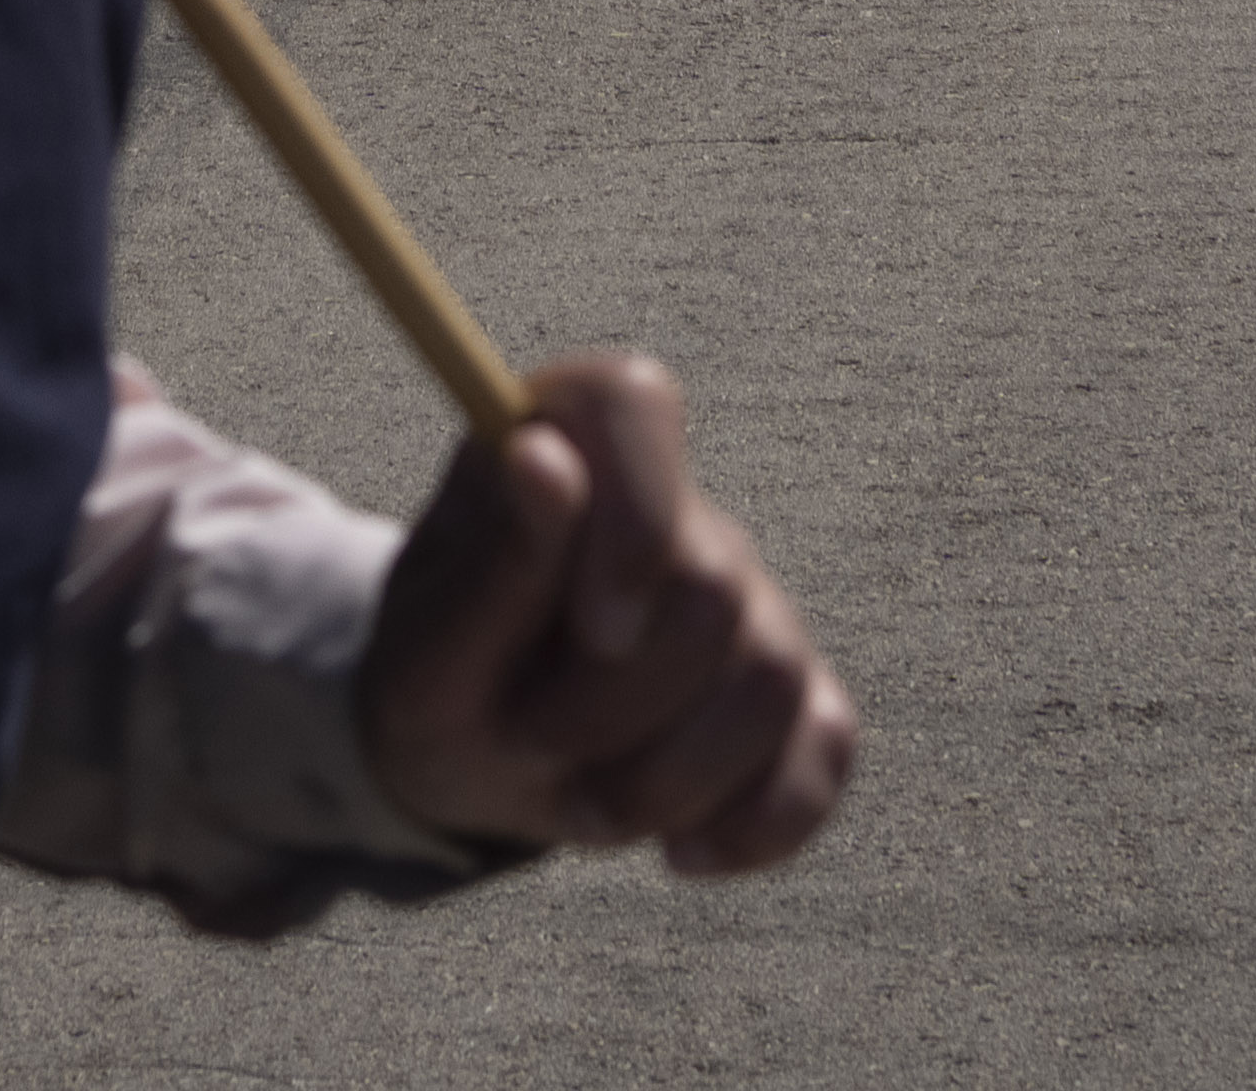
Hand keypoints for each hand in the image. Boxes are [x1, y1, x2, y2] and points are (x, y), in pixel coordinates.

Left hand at [358, 350, 853, 878]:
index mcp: (567, 450)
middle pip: (711, 584)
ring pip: (769, 677)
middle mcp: (675, 509)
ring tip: (584, 812)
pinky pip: (825, 749)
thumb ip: (495, 559)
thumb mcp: (430, 647)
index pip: (635, 403)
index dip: (633, 514)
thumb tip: (541, 454)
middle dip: (614, 705)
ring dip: (668, 780)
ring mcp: (748, 601)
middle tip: (529, 746)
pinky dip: (756, 823)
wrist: (475, 759)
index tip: (594, 627)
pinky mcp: (795, 694)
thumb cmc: (442, 678)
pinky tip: (682, 850)